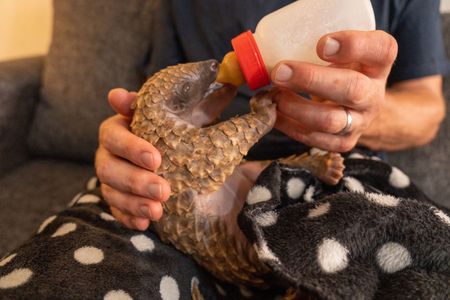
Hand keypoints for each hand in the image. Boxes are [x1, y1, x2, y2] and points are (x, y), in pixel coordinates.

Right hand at [95, 88, 170, 229]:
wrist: (166, 147)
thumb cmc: (164, 126)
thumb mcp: (161, 111)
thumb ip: (145, 103)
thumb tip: (117, 95)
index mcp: (115, 130)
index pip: (114, 137)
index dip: (131, 148)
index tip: (156, 159)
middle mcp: (106, 155)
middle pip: (110, 169)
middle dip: (136, 181)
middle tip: (163, 190)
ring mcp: (109, 180)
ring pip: (112, 193)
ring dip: (134, 203)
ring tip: (157, 211)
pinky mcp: (116, 200)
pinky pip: (117, 212)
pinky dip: (130, 218)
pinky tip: (145, 223)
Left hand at [271, 30, 397, 151]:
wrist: (358, 106)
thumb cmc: (343, 70)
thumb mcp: (343, 52)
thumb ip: (323, 48)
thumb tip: (276, 49)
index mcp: (379, 64)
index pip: (382, 50)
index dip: (353, 46)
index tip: (322, 44)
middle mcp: (374, 95)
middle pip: (352, 89)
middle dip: (311, 80)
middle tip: (279, 72)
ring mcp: (361, 122)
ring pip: (331, 120)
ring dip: (296, 108)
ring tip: (275, 96)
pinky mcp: (344, 142)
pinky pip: (316, 139)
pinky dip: (290, 126)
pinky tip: (275, 114)